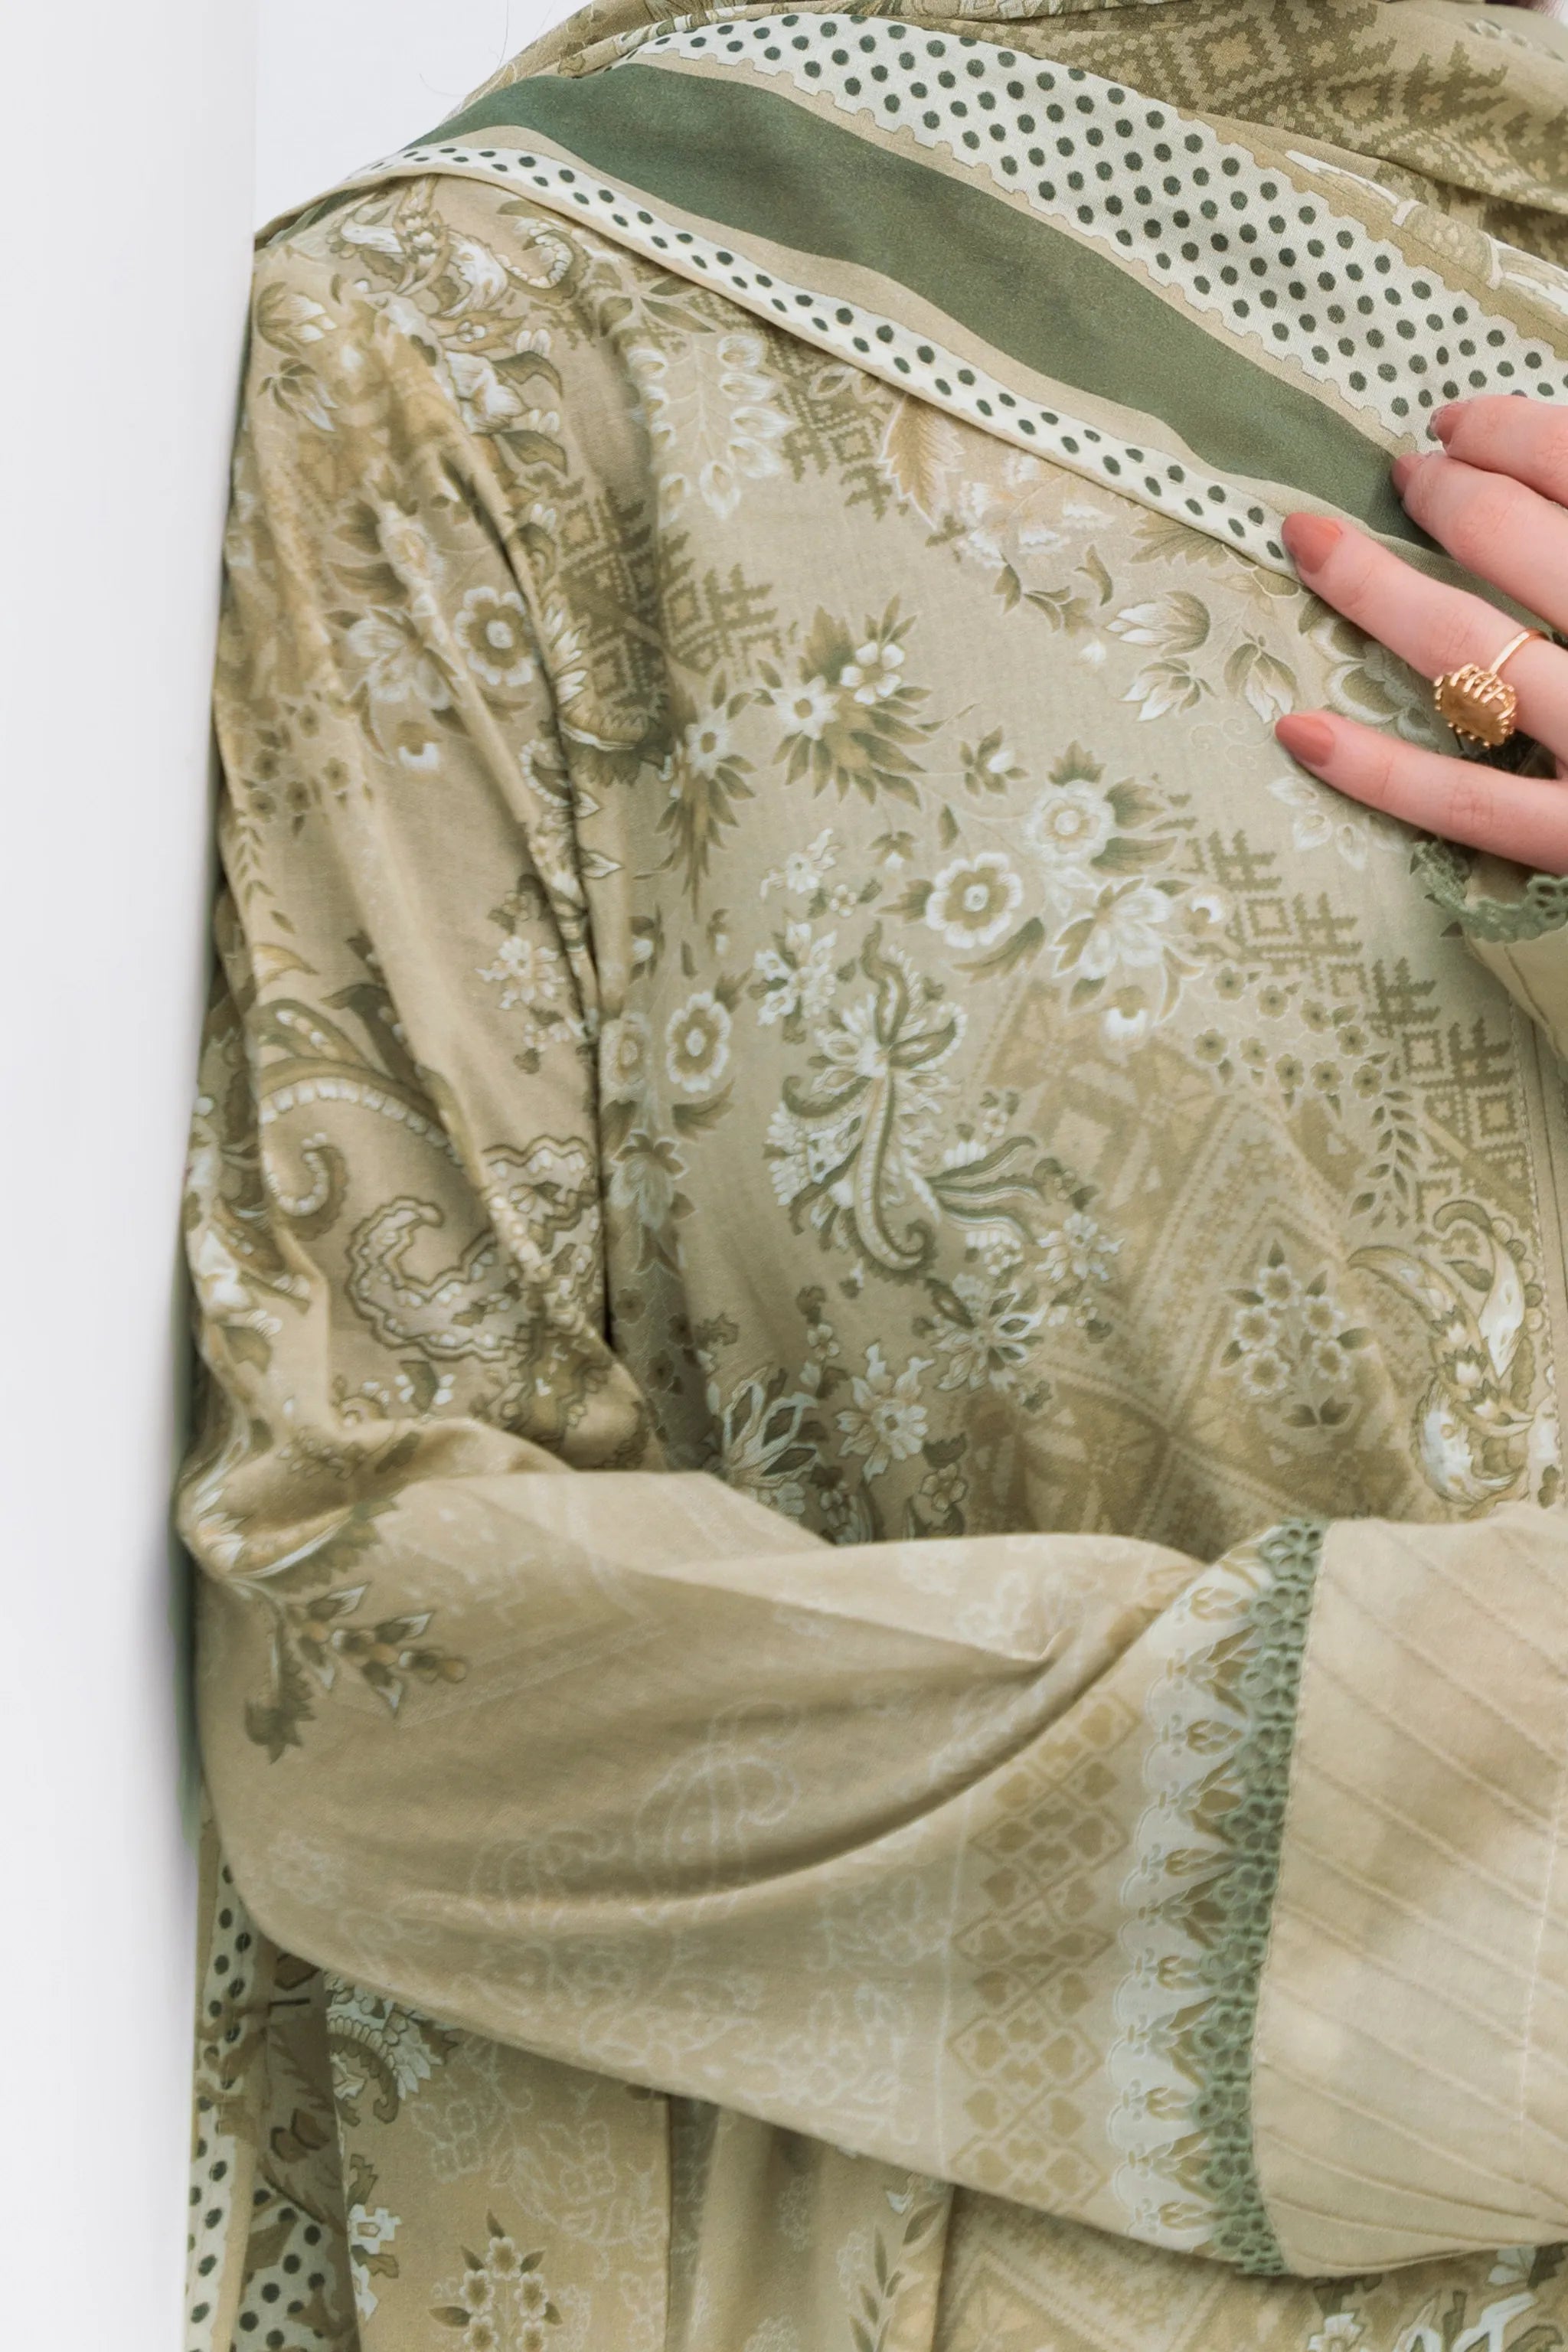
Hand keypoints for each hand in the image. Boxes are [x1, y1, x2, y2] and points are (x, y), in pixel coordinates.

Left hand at [1273, 397, 1567, 872]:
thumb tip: (1538, 461)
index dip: (1505, 432)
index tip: (1455, 423)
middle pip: (1516, 542)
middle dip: (1444, 495)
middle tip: (1405, 475)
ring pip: (1467, 654)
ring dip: (1374, 591)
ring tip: (1314, 547)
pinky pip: (1463, 805)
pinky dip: (1374, 770)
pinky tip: (1298, 730)